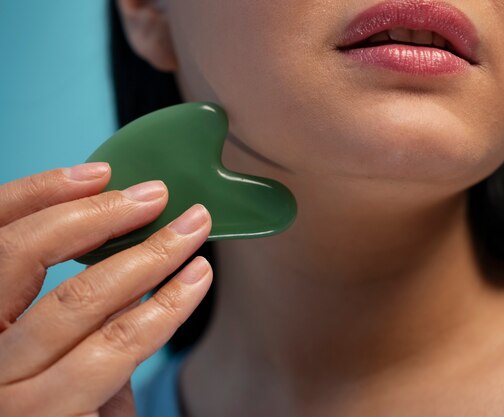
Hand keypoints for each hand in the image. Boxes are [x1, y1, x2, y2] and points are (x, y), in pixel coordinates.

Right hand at [0, 162, 212, 415]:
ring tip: (194, 230)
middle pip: (22, 255)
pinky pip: (116, 346)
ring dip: (149, 253)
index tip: (100, 173)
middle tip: (160, 194)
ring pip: (79, 298)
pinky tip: (195, 279)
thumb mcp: (41, 357)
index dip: (37, 193)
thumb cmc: (45, 408)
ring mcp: (3, 390)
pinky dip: (165, 306)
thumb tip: (132, 258)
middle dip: (99, 214)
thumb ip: (72, 314)